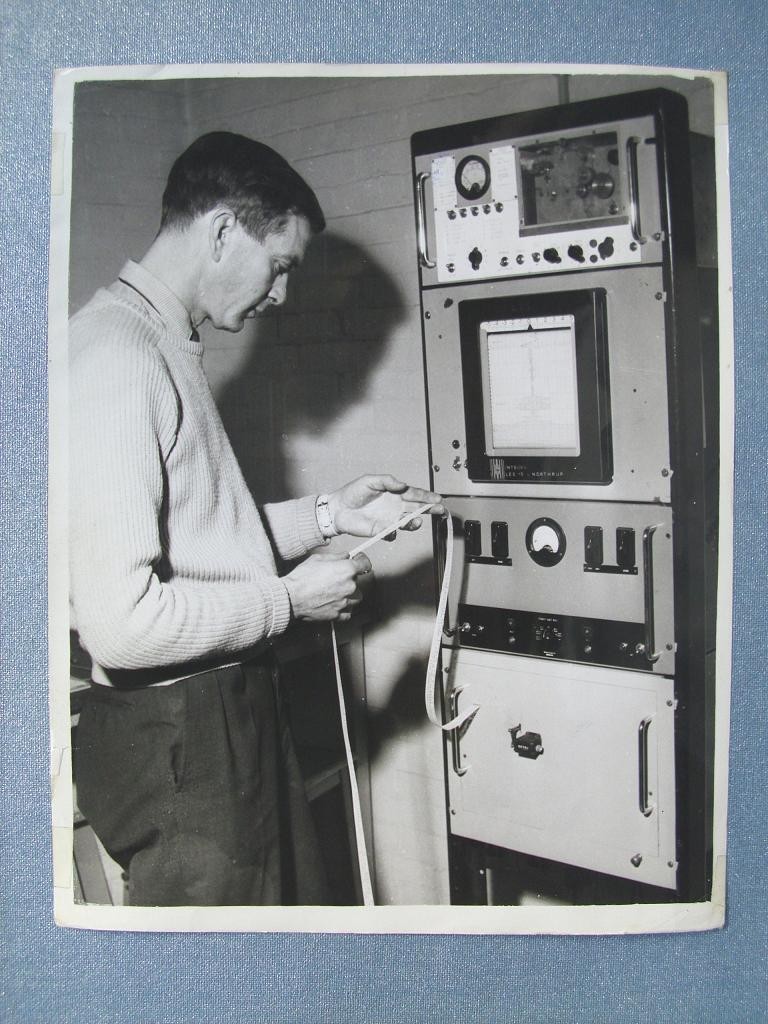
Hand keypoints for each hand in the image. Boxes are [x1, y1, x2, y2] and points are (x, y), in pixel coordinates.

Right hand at [283, 551, 371, 622]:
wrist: (290, 598)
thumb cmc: (301, 579)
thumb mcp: (317, 559)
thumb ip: (335, 556)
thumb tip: (345, 556)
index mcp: (346, 570)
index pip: (365, 564)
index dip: (362, 561)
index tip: (360, 562)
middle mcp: (349, 586)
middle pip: (358, 582)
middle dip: (349, 579)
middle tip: (335, 579)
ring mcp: (345, 602)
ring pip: (356, 598)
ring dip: (350, 594)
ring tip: (337, 592)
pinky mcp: (338, 614)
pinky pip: (348, 612)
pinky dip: (345, 609)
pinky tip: (336, 603)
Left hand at [327, 474, 444, 539]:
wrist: (338, 509)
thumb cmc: (353, 492)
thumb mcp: (370, 480)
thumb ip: (387, 481)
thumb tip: (402, 485)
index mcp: (395, 493)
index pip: (414, 494)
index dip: (427, 496)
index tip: (437, 498)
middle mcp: (395, 507)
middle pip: (417, 508)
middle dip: (429, 509)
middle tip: (439, 510)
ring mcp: (389, 519)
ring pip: (407, 522)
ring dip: (414, 522)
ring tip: (416, 520)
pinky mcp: (381, 531)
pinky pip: (392, 533)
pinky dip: (394, 532)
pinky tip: (393, 529)